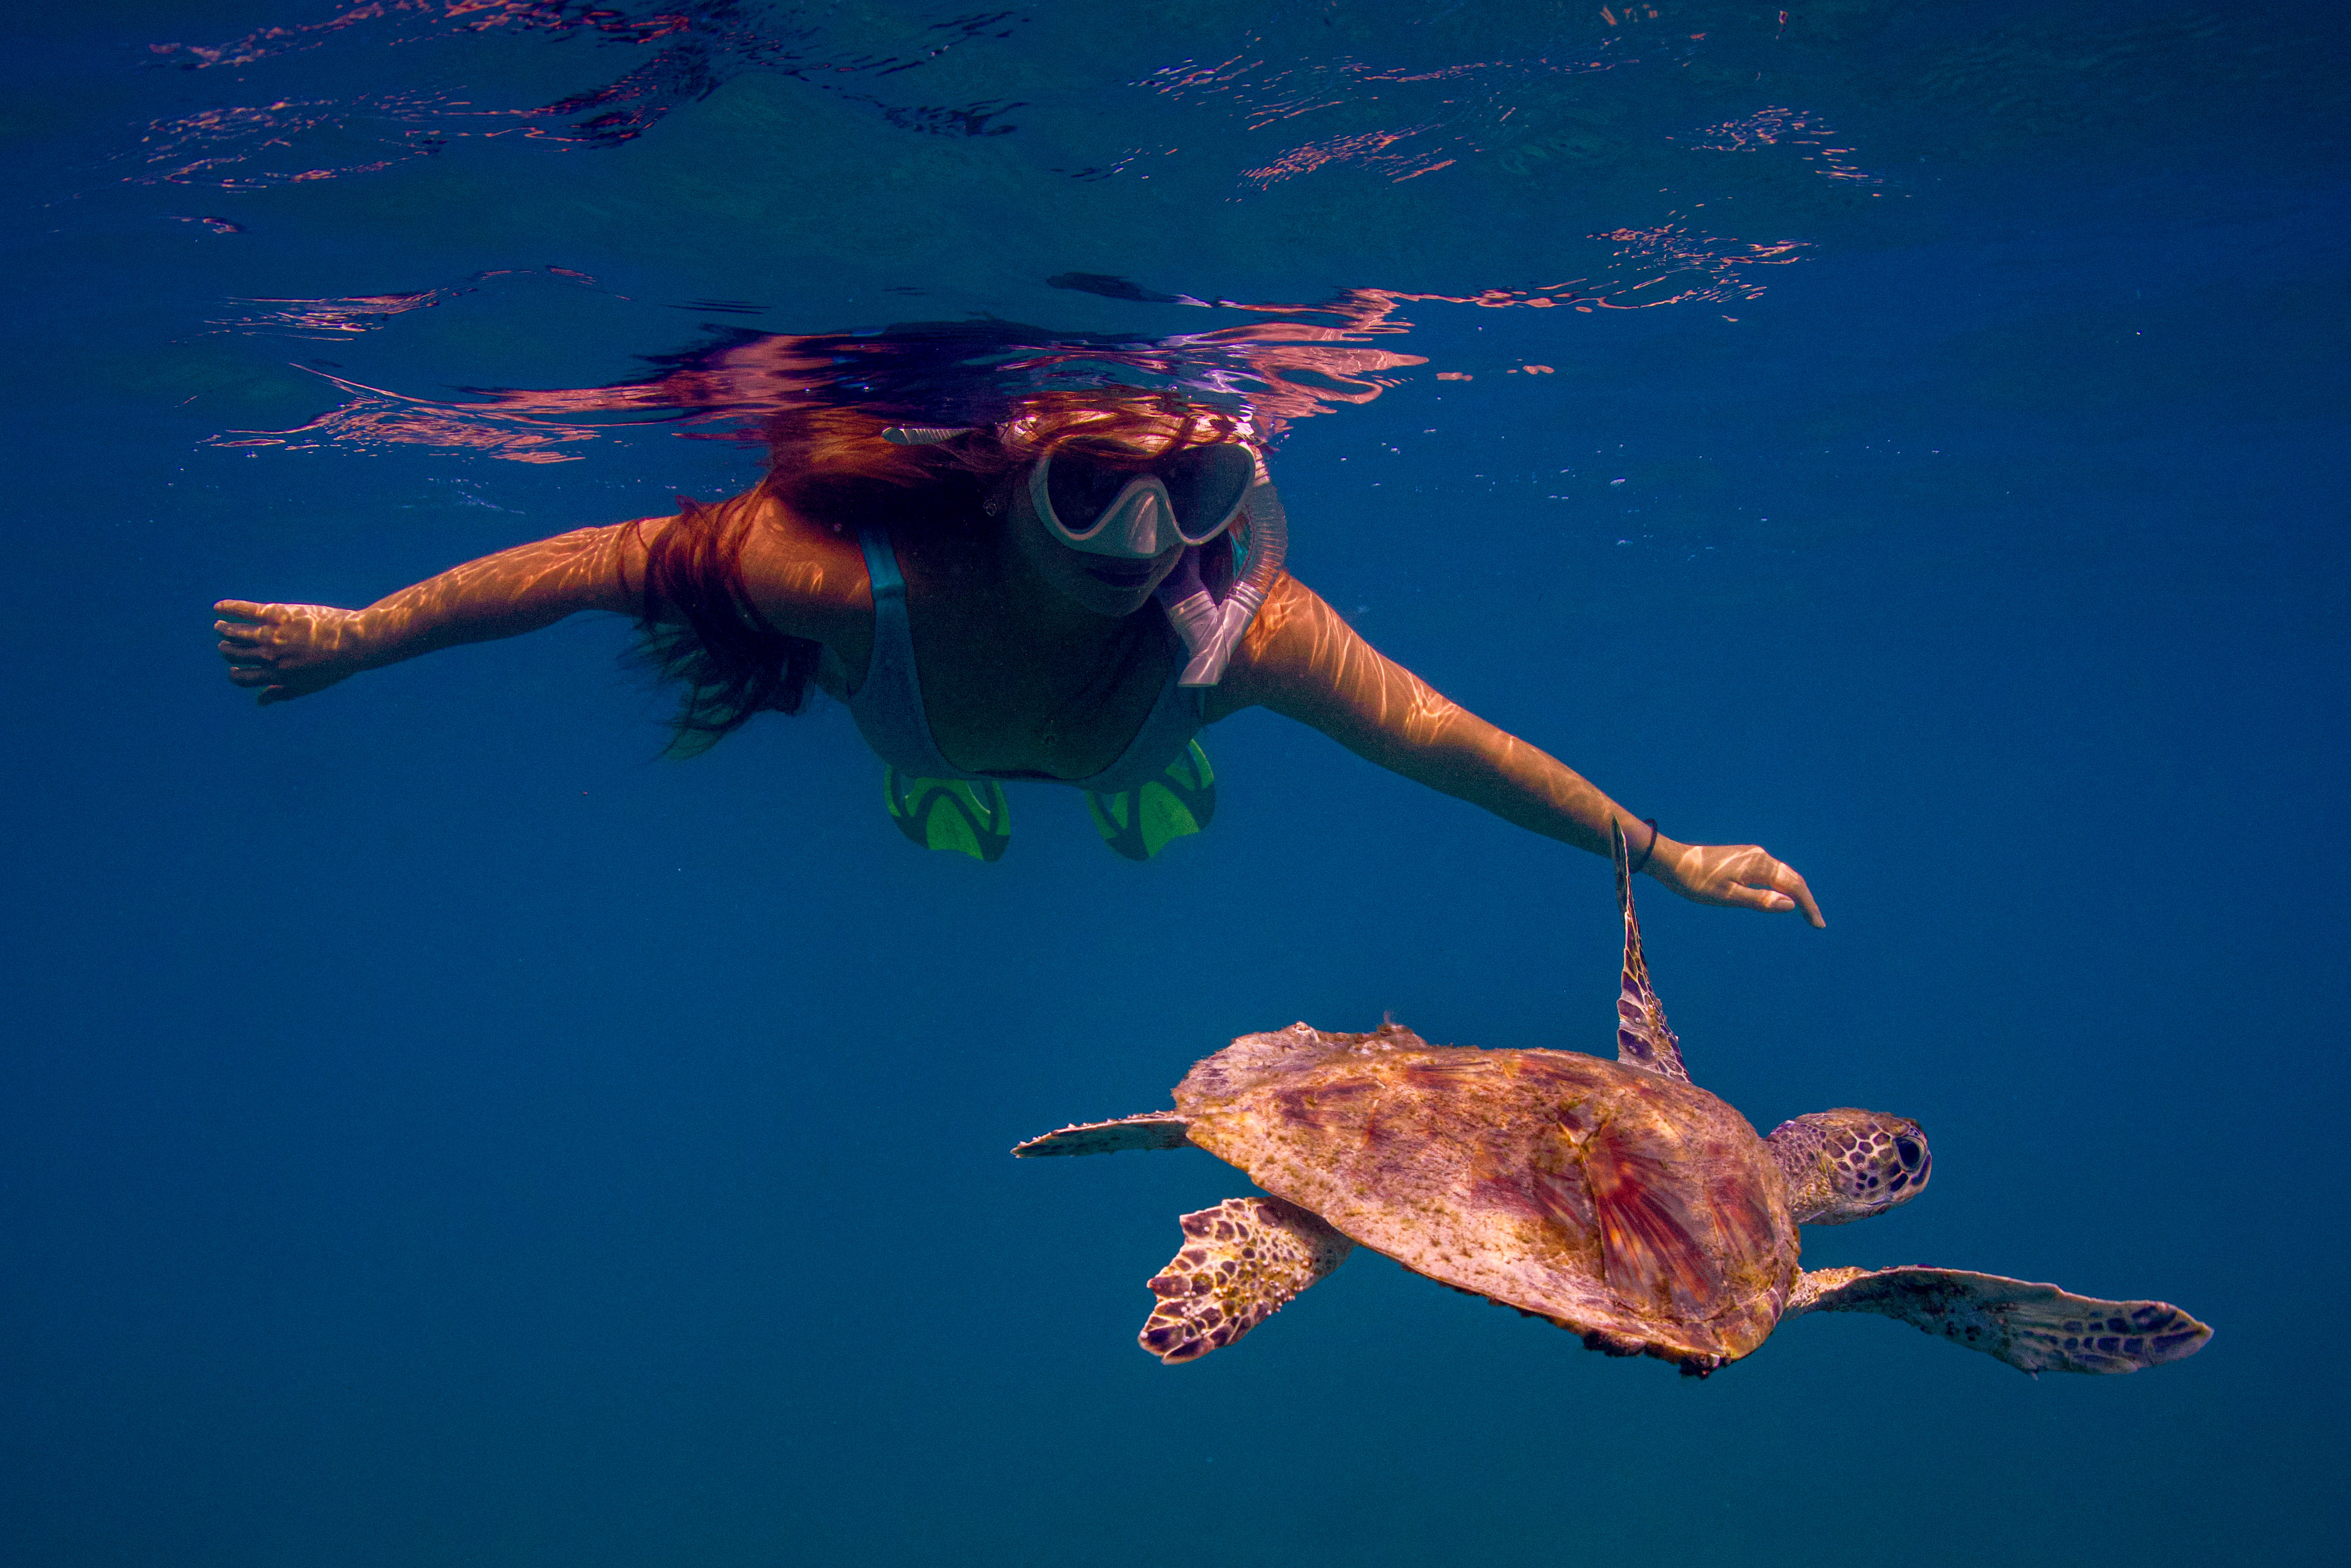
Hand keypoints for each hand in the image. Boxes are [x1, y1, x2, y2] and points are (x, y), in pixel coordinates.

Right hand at [214, 600, 371, 704]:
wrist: (355, 641)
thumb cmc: (335, 664)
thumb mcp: (309, 685)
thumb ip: (282, 693)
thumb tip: (259, 702)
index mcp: (277, 675)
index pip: (243, 678)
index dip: (234, 675)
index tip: (232, 670)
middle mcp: (270, 656)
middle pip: (236, 655)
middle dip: (228, 652)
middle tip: (224, 646)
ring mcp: (272, 635)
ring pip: (236, 634)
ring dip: (225, 631)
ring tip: (220, 628)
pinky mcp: (277, 614)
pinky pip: (245, 610)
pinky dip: (229, 608)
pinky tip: (218, 608)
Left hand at [1647, 837, 1825, 927]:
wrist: (1672, 862)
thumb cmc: (1696, 881)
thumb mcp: (1727, 896)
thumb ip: (1760, 900)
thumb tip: (1791, 905)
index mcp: (1759, 865)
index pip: (1794, 886)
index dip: (1808, 906)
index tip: (1818, 925)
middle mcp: (1760, 856)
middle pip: (1792, 878)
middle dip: (1806, 900)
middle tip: (1815, 922)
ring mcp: (1752, 856)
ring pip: (1782, 874)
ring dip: (1795, 892)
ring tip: (1803, 912)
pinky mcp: (1743, 858)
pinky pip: (1771, 872)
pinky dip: (1781, 886)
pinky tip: (1780, 896)